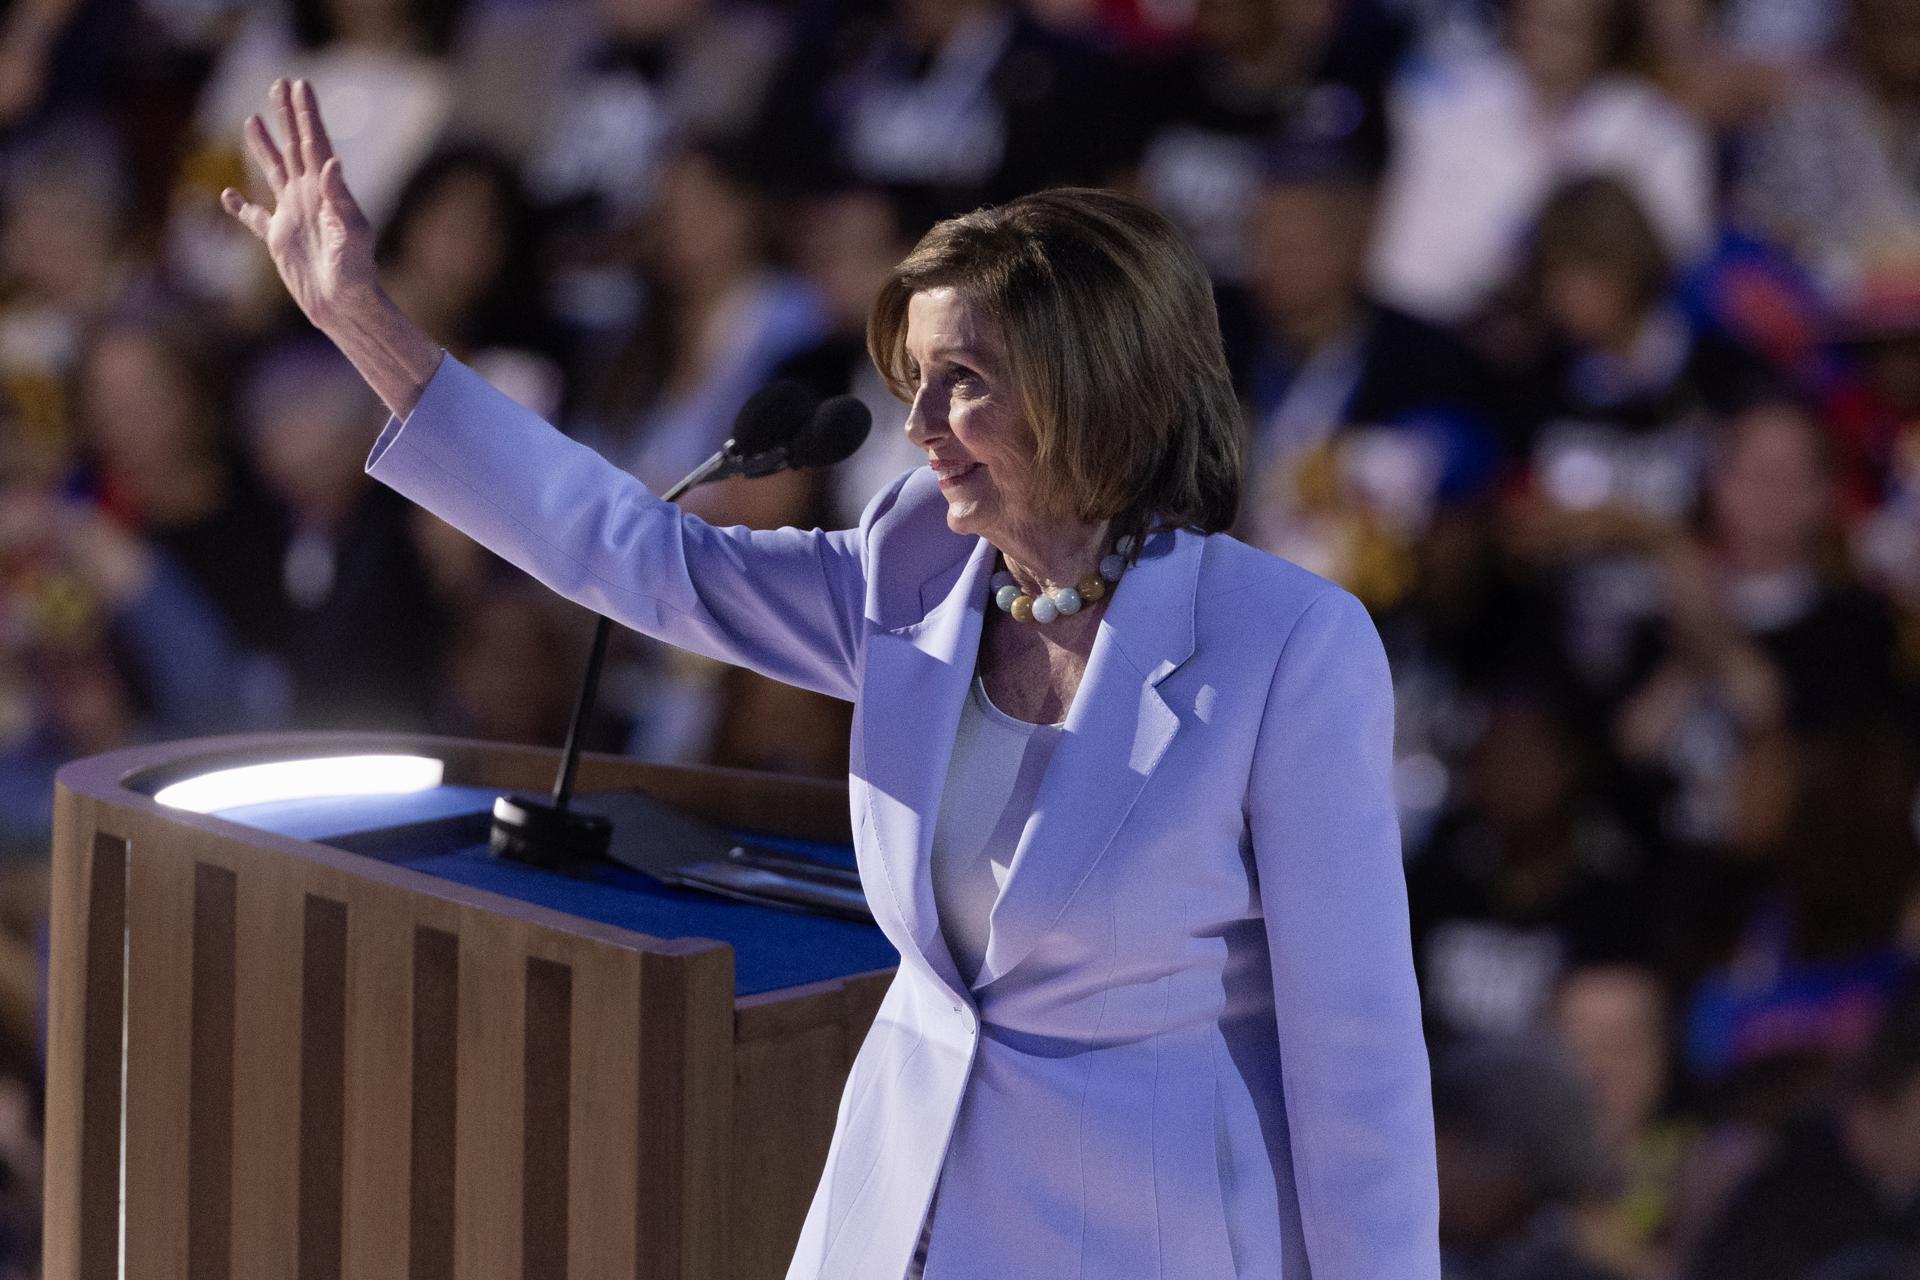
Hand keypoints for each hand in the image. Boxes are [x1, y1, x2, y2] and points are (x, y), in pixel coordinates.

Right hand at [219, 78, 377, 331]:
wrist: (345, 307)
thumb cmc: (355, 273)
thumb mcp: (352, 234)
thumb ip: (339, 198)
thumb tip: (330, 161)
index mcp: (327, 192)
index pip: (314, 143)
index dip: (306, 114)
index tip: (299, 84)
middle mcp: (309, 198)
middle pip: (294, 147)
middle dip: (287, 115)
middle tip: (279, 83)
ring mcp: (293, 216)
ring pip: (274, 172)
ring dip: (263, 146)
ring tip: (252, 119)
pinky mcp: (280, 240)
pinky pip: (256, 219)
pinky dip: (241, 208)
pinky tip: (228, 195)